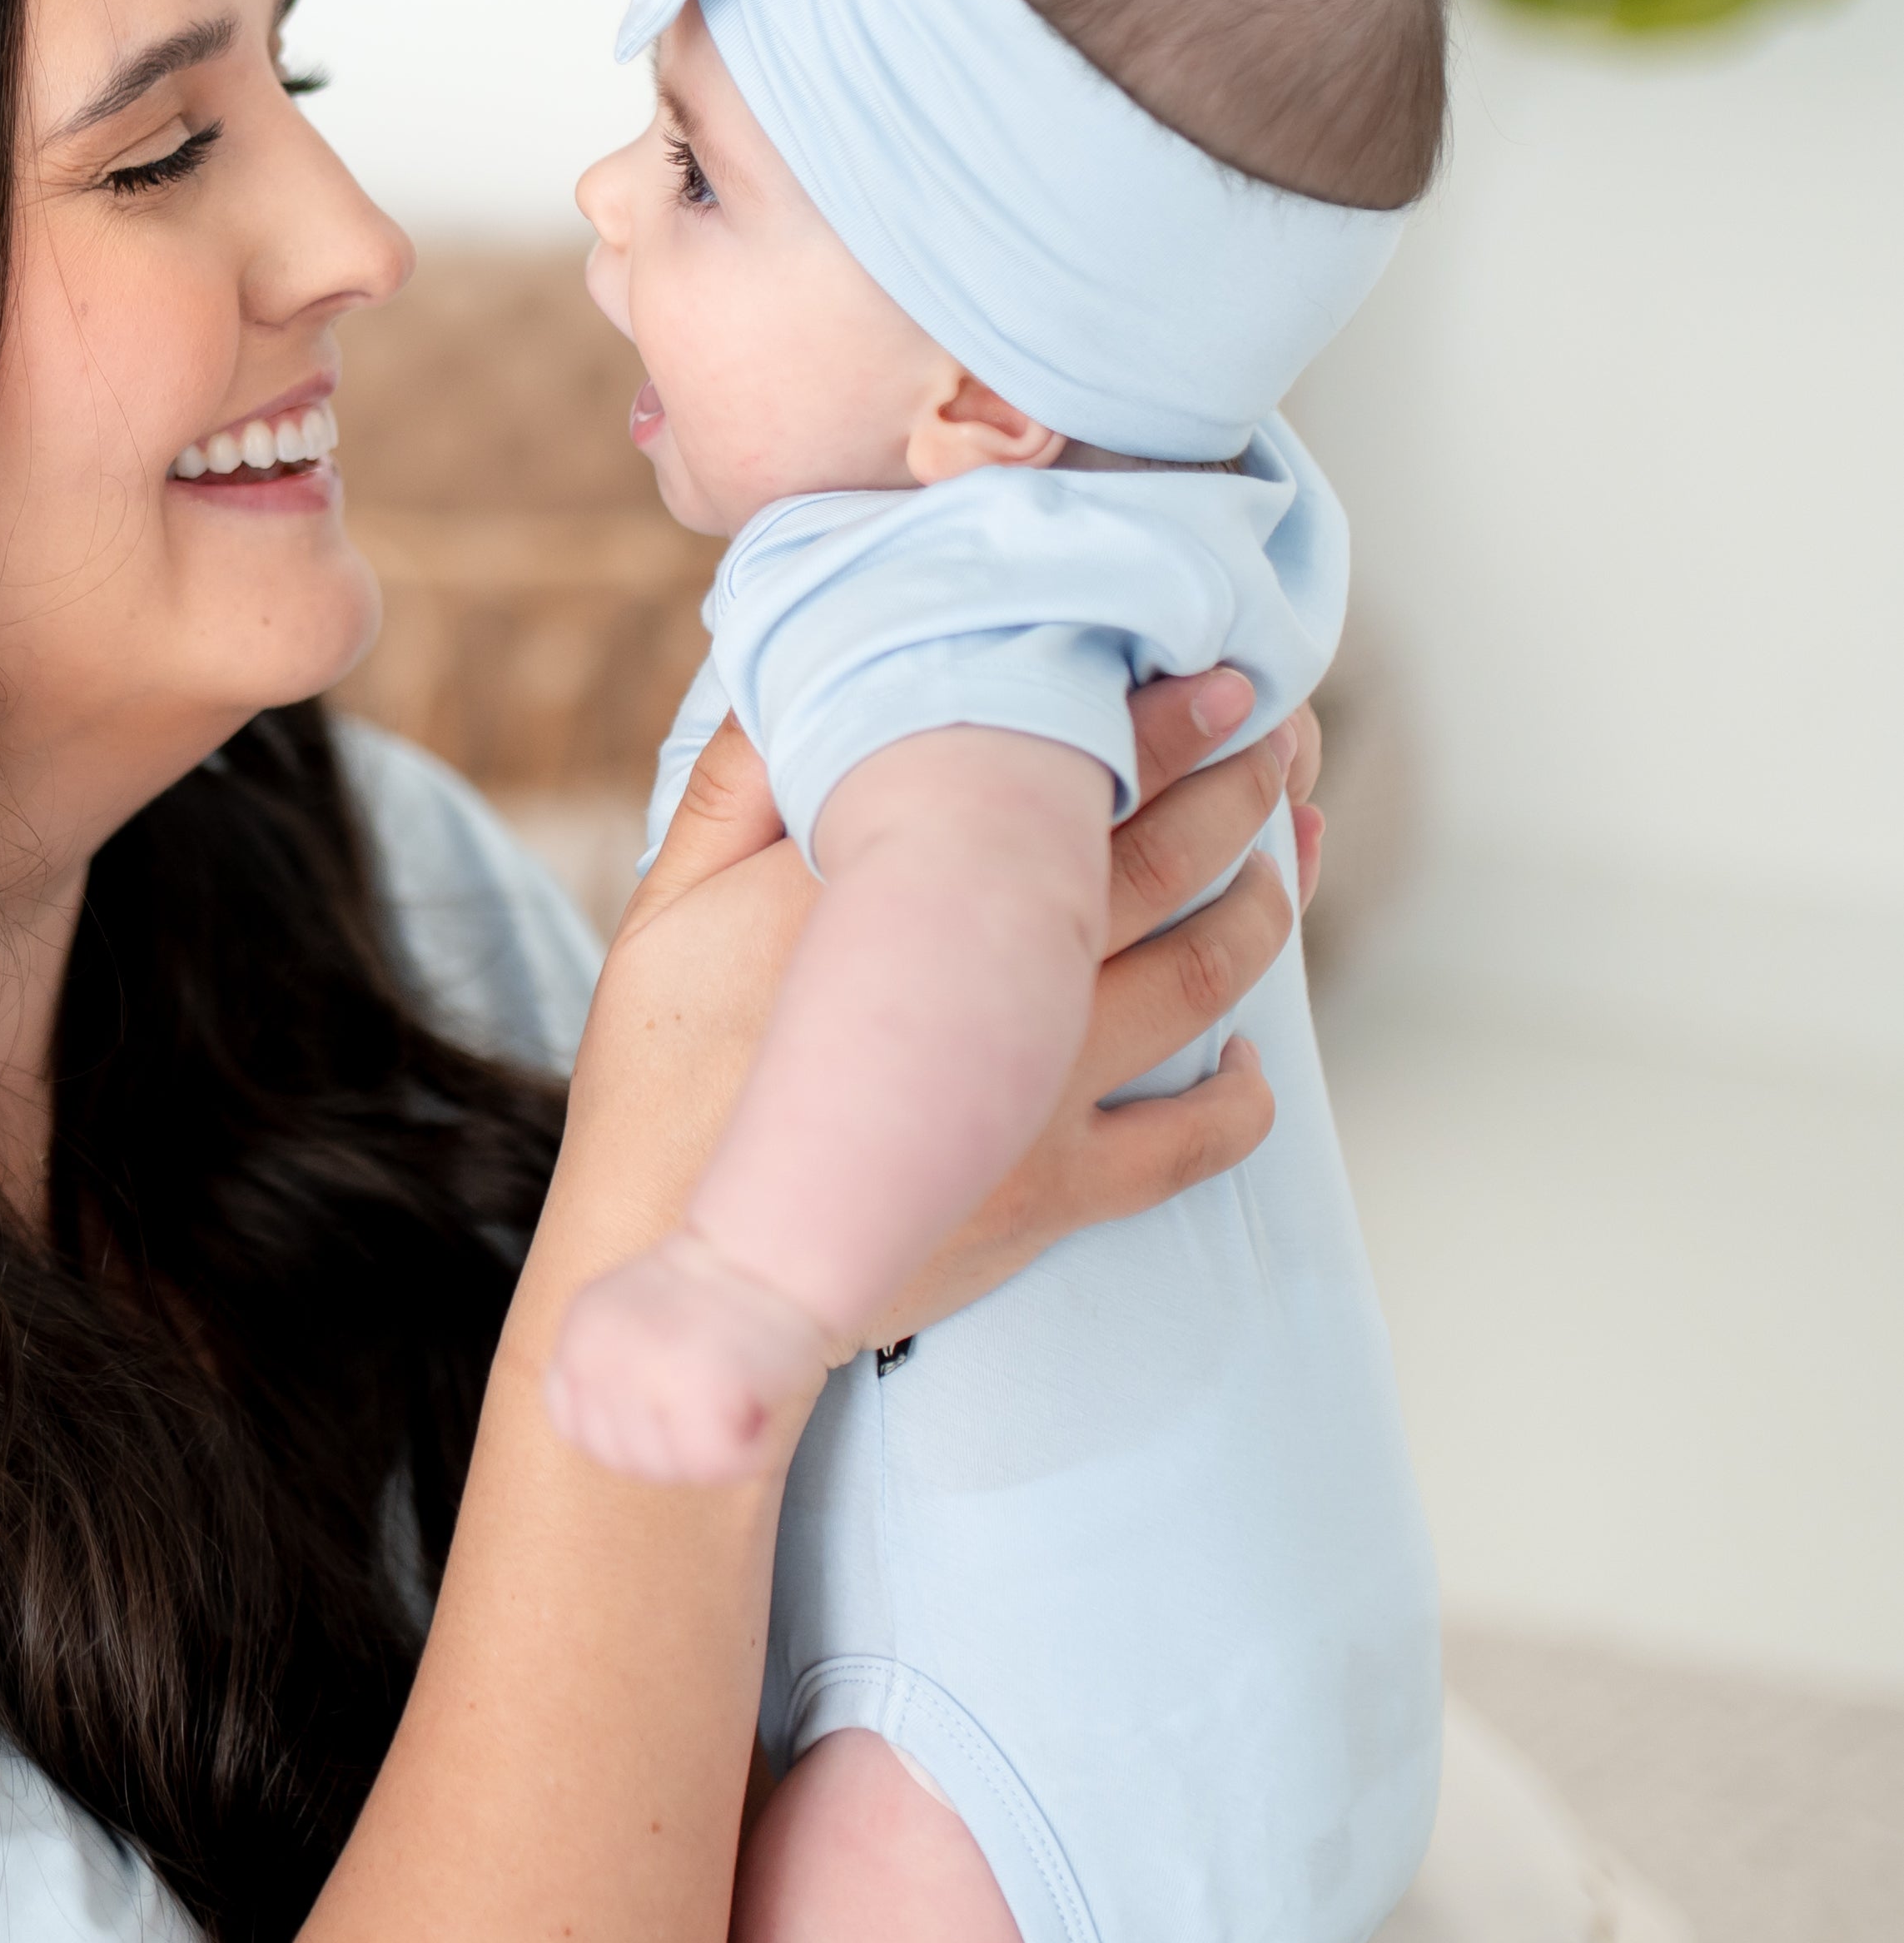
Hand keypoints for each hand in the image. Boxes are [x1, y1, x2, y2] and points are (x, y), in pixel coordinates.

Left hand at [547, 1230, 832, 1485]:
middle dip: (670, 1445)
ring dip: (708, 1448)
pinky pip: (715, 1465)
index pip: (573, 1424)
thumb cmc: (717, 1294)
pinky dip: (748, 1451)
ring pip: (666, 1468)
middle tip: (711, 1398)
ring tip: (733, 1394)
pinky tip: (757, 1406)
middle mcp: (600, 1356)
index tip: (665, 1408)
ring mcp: (645, 1375)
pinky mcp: (700, 1394)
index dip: (623, 1431)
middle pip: (620, 1456)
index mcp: (580, 1335)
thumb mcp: (628, 1318)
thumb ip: (606, 1369)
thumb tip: (615, 1434)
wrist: (772, 1255)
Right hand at [553, 673, 1305, 1355]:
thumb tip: (809, 676)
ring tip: (1286, 844)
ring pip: (1198, 978)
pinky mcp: (1050, 1193)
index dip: (1157, 722)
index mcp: (880, 895)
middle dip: (1238, 788)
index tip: (1222, 679)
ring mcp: (1029, 1095)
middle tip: (1276, 737)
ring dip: (1262, 903)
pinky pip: (1192, 1145)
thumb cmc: (657, 1073)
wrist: (676, 1265)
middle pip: (1157, 863)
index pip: (1049, 780)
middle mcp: (977, 985)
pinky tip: (1252, 1053)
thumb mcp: (667, 904)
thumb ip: (742, 780)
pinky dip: (1244, 1096)